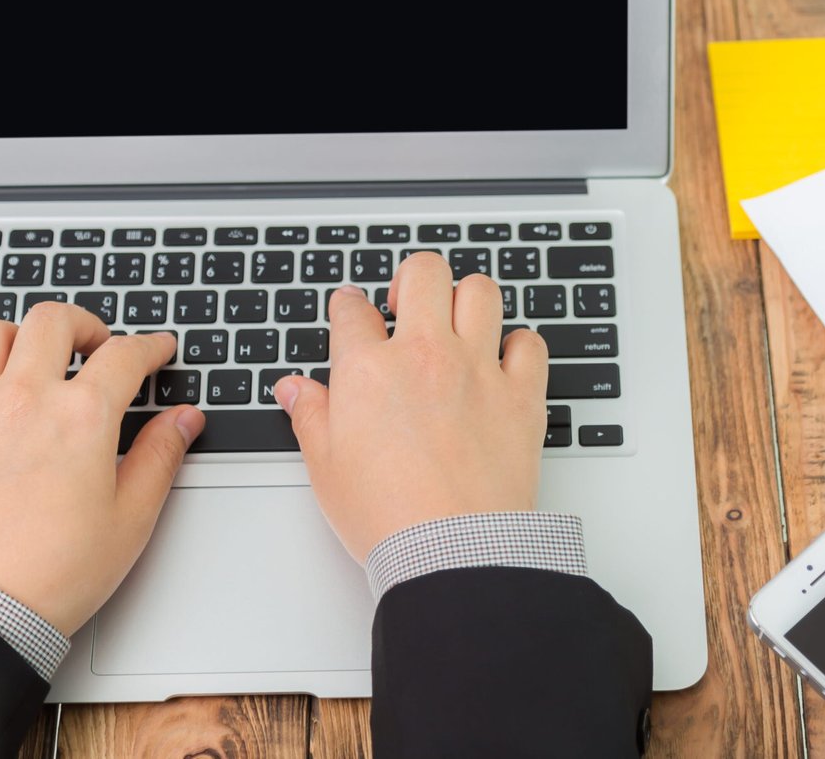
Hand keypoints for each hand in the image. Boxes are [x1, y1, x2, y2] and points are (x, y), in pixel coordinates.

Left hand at [0, 306, 201, 634]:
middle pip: (52, 321)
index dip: (150, 346)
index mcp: (81, 417)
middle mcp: (23, 401)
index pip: (126, 354)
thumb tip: (183, 420)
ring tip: (31, 360)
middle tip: (95, 346)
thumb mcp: (131, 517)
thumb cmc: (55, 573)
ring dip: (16, 338)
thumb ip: (161, 456)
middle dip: (83, 325)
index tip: (157, 350)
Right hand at [274, 254, 549, 561]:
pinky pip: (530, 343)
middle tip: (408, 304)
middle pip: (424, 273)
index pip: (352, 311)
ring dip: (467, 299)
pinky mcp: (521, 395)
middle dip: (412, 279)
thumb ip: (311, 416)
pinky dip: (519, 346)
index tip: (352, 311)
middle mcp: (425, 356)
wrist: (453, 551)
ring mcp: (478, 370)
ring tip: (458, 323)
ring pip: (481, 292)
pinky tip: (504, 361)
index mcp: (368, 371)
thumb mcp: (326, 468)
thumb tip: (294, 388)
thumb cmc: (388, 518)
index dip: (348, 306)